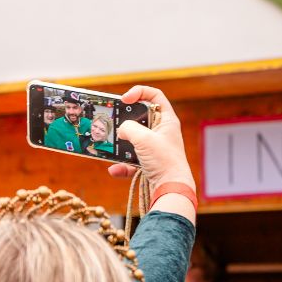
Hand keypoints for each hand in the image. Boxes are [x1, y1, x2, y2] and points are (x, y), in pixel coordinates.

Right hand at [108, 86, 195, 216]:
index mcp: (167, 120)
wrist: (171, 188)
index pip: (155, 96)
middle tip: (113, 123)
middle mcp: (162, 132)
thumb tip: (122, 130)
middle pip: (141, 118)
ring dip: (121, 145)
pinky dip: (122, 165)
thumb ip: (129, 128)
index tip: (125, 99)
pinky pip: (131, 161)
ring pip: (134, 140)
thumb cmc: (164, 160)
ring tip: (110, 146)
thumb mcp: (143, 138)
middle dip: (125, 122)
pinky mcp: (149, 164)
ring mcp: (155, 148)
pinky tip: (114, 170)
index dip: (139, 92)